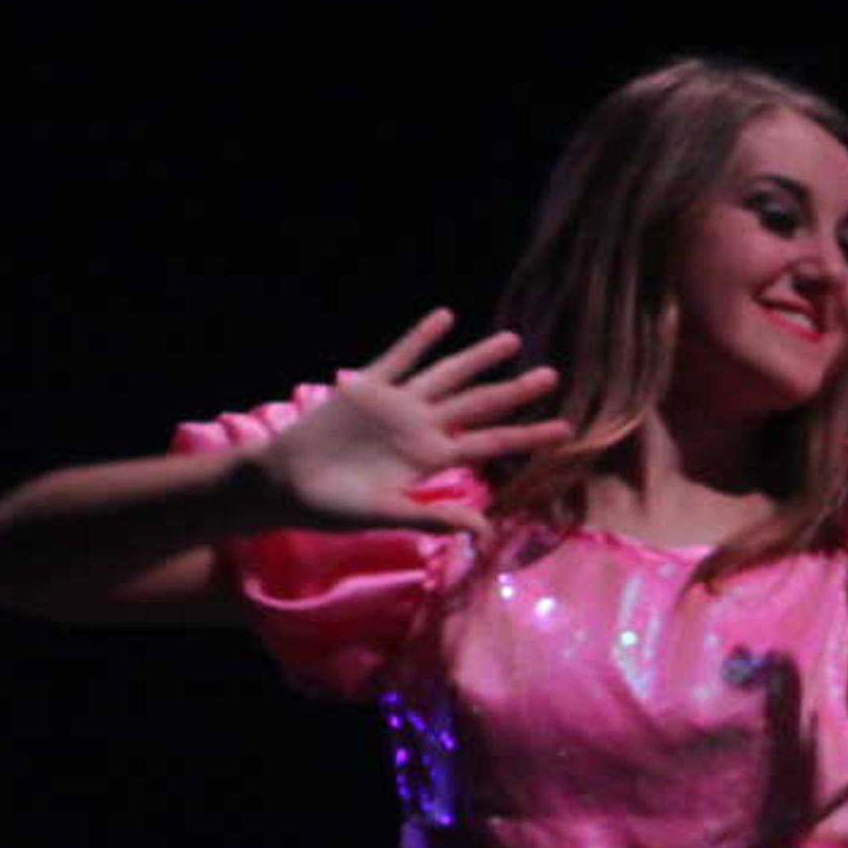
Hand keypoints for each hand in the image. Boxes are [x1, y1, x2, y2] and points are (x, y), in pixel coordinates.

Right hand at [259, 309, 576, 532]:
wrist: (281, 485)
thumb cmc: (331, 508)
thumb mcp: (384, 514)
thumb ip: (433, 515)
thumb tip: (485, 529)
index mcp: (429, 459)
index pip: (490, 444)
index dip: (527, 436)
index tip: (565, 430)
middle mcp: (420, 427)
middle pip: (477, 404)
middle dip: (514, 391)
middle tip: (553, 374)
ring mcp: (395, 404)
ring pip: (446, 375)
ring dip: (477, 358)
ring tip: (511, 340)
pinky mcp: (365, 386)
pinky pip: (399, 356)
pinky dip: (420, 337)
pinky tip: (444, 318)